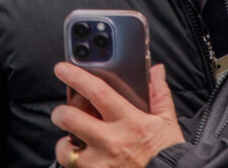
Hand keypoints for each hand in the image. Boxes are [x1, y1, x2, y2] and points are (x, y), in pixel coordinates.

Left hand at [51, 63, 183, 167]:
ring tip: (71, 142)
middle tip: (61, 112)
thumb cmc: (167, 154)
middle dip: (60, 113)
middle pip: (72, 119)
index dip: (77, 77)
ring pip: (66, 150)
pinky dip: (74, 164)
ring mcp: (101, 163)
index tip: (63, 69)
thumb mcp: (167, 122)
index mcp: (129, 121)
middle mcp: (112, 141)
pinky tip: (83, 159)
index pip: (98, 92)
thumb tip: (156, 70)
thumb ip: (159, 94)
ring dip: (65, 145)